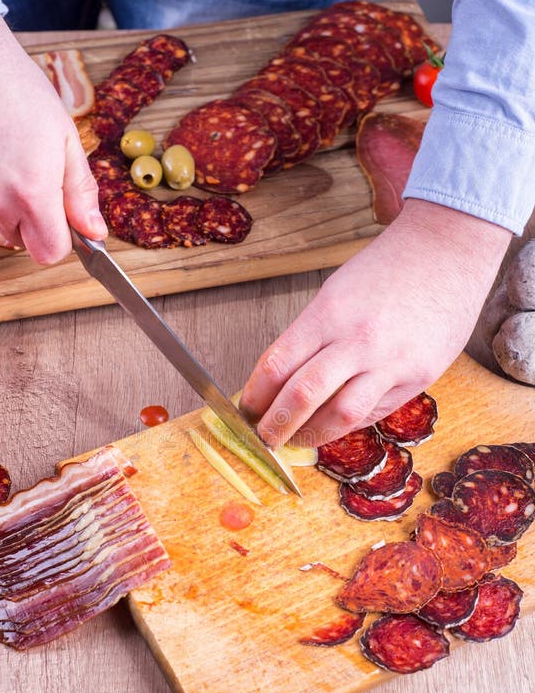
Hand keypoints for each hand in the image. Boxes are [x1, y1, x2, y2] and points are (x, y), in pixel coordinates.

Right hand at [0, 17, 105, 263]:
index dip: (61, 240)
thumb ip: (81, 192)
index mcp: (32, 193)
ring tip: (7, 154)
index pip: (50, 253)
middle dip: (34, 222)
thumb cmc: (18, 88)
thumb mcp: (65, 138)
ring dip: (5, 200)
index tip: (63, 218)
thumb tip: (94, 232)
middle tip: (36, 179)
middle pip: (21, 241)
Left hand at [240, 200, 510, 446]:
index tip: (246, 410)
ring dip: (313, 434)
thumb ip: (311, 336)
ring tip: (298, 440)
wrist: (447, 251)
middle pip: (302, 395)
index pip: (277, 364)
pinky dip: (349, 423)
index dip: (255, 395)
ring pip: (341, 414)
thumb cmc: (385, 270)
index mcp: (328, 313)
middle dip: (275, 425)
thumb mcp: (336, 293)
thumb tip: (279, 381)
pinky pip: (375, 411)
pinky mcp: (419, 377)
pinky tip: (336, 423)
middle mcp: (357, 339)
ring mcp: (391, 361)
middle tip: (263, 439)